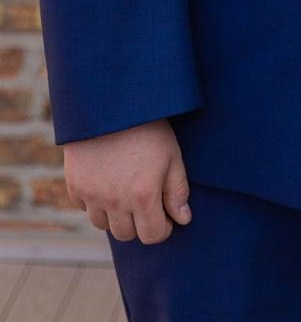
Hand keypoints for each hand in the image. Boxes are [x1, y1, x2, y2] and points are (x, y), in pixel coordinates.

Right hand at [63, 119, 191, 244]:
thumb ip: (177, 191)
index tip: (166, 219)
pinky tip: (109, 184)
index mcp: (143, 196)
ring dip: (117, 217)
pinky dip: (97, 204)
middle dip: (140, 225)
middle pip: (126, 235)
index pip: (152, 235)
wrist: (111, 107)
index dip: (162, 230)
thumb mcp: (172, 155)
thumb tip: (183, 219)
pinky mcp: (75, 187)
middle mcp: (114, 201)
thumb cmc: (149, 128)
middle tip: (148, 205)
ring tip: (128, 194)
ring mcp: (92, 196)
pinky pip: (86, 209)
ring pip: (104, 226)